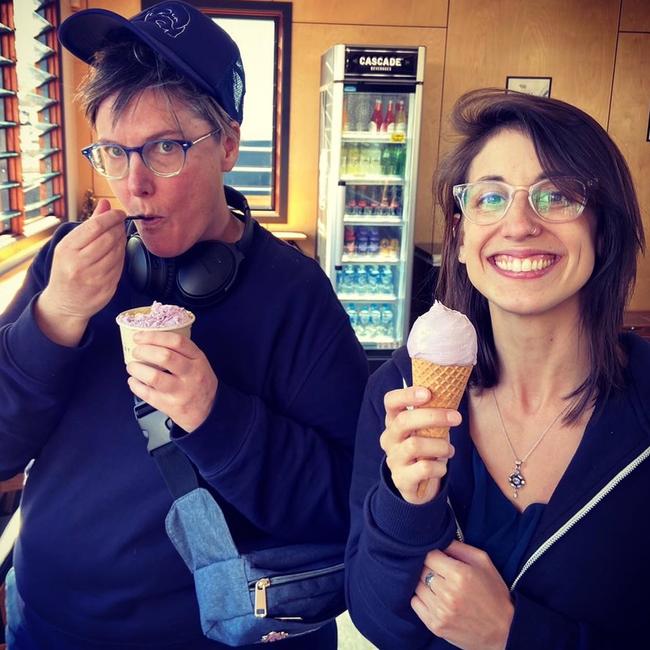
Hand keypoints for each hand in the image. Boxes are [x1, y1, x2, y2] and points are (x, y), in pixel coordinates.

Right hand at [36, 199, 125, 345]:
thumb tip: (106, 203)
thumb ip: (90, 224)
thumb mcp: (71, 245)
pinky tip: (117, 253)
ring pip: (118, 253)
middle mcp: (79, 264)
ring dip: (122, 242)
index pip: (95, 226)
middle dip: (119, 228)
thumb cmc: (67, 269)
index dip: (112, 217)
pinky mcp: (105, 289)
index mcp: (67, 249)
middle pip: (109, 238)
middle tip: (120, 224)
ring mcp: (93, 278)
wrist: (64, 303)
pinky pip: (120, 267)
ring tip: (118, 237)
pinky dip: (122, 257)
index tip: (119, 213)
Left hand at [126, 330, 217, 432]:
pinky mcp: (170, 405)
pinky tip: (134, 381)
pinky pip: (147, 394)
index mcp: (198, 359)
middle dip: (144, 351)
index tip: (140, 336)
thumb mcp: (199, 363)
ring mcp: (181, 391)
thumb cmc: (199, 382)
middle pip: (165, 357)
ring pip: (154, 377)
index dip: (154, 337)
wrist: (207, 412)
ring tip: (132, 366)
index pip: (177, 342)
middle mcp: (191, 374)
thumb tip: (150, 340)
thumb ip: (181, 351)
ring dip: (137, 369)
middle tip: (136, 351)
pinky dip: (135, 386)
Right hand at [379, 386, 459, 504]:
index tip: (428, 393)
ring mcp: (393, 459)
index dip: (407, 395)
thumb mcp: (425, 430)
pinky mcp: (401, 479)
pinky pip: (424, 468)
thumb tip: (449, 395)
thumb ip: (430, 415)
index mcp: (393, 421)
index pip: (391, 402)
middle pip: (404, 421)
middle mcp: (389, 438)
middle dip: (433, 416)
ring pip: (415, 445)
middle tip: (456, 417)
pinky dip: (439, 466)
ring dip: (439, 446)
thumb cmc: (424, 449)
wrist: (417, 484)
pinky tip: (441, 467)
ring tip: (449, 449)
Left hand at [411, 541, 513, 649]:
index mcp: (459, 574)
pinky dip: (421, 598)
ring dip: (424, 583)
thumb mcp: (483, 562)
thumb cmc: (494, 593)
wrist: (505, 631)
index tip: (439, 558)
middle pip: (421, 570)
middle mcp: (447, 593)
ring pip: (416, 586)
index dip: (434, 554)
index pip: (429, 555)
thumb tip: (440, 540)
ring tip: (438, 586)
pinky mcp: (435, 626)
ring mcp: (440, 611)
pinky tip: (433, 598)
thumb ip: (459, 547)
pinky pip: (415, 603)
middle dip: (429, 568)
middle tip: (439, 572)